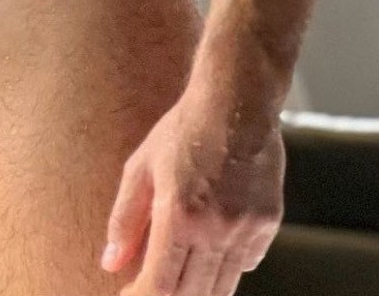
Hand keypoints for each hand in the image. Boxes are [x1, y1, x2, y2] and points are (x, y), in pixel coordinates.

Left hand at [99, 88, 284, 294]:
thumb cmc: (183, 129)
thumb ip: (125, 219)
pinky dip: (226, 269)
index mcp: (178, 215)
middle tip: (151, 288)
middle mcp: (215, 229)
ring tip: (178, 279)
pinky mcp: (267, 224)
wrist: (237, 102)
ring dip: (198, 292)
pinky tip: (210, 250)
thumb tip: (111, 263)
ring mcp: (245, 229)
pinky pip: (246, 265)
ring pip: (222, 288)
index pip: (160, 286)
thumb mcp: (142, 167)